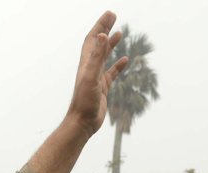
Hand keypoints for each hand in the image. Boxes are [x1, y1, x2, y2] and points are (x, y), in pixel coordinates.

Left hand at [66, 11, 128, 137]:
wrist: (82, 123)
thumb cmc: (84, 102)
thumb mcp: (91, 77)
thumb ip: (96, 56)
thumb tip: (101, 35)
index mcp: (86, 63)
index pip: (93, 39)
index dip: (100, 25)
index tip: (110, 14)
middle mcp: (90, 68)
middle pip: (98, 44)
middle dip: (104, 28)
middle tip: (113, 16)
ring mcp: (96, 77)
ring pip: (104, 56)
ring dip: (110, 44)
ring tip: (119, 33)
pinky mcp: (102, 87)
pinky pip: (111, 72)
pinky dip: (118, 65)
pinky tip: (125, 60)